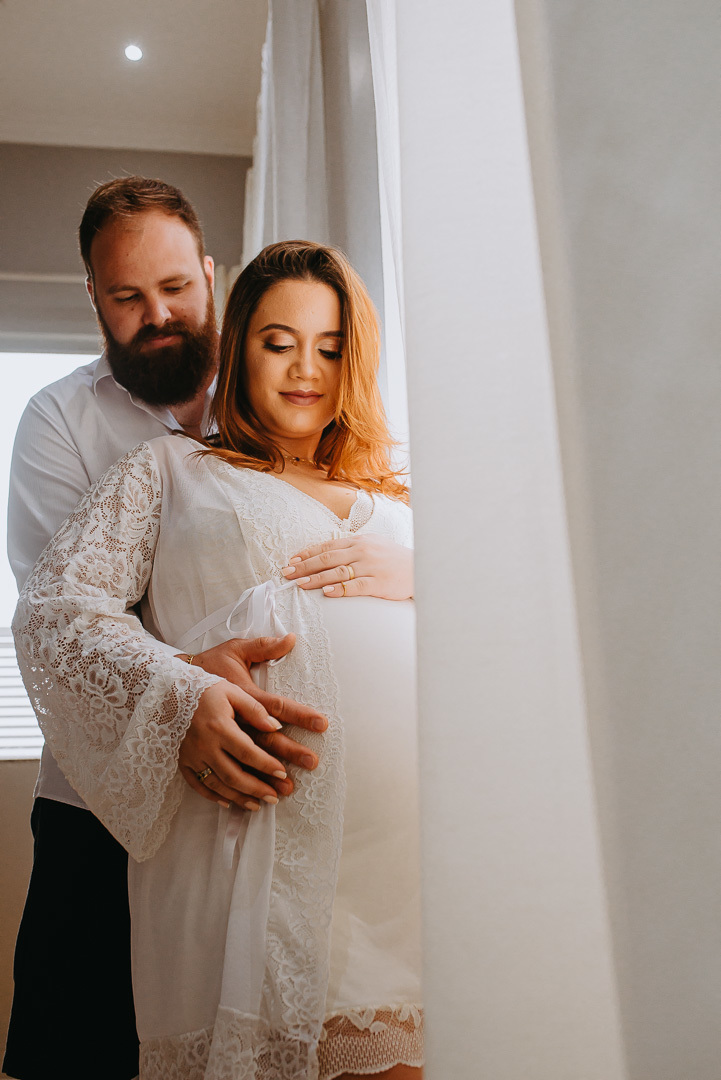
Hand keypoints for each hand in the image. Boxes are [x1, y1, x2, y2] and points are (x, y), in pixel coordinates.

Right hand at [178, 635, 327, 809]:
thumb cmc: (204, 686)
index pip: (248, 751)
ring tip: (259, 804)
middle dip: (257, 788)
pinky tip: (228, 802)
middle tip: (276, 797)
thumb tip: (276, 725)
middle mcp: (204, 744)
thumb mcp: (231, 690)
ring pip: (218, 784)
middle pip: (233, 774)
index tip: (284, 773)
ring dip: (239, 797)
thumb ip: (255, 708)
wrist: (166, 689)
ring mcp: (191, 756)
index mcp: (219, 725)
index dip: (267, 764)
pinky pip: (198, 785)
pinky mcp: (182, 761)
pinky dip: (213, 797)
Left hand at [281, 534, 413, 599]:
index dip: (307, 553)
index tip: (291, 561)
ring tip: (300, 584)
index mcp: (359, 541)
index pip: (327, 546)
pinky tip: (327, 593)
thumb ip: (352, 547)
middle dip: (304, 566)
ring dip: (316, 578)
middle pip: (327, 558)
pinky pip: (356, 586)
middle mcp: (362, 551)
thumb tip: (327, 552)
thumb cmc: (394, 559)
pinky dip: (340, 589)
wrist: (421, 568)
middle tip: (287, 574)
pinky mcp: (379, 582)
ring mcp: (370, 566)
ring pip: (337, 572)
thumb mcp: (373, 545)